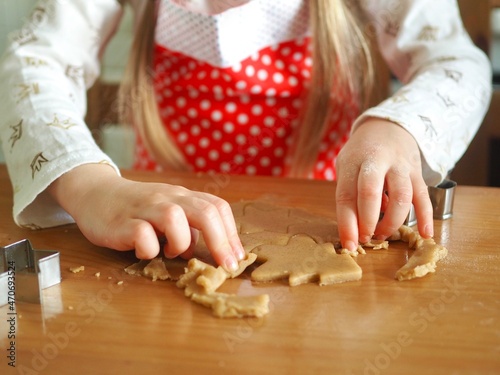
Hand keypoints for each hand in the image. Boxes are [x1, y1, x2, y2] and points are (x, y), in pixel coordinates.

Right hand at [48, 164, 244, 271]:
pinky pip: (142, 234)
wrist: (95, 193)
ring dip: (181, 242)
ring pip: (175, 218)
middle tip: (226, 266)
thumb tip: (209, 250)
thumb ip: (189, 225)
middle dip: (221, 242)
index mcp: (182, 196)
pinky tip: (144, 251)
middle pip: (204, 212)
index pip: (217, 207)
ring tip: (173, 252)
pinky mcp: (122, 222)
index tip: (237, 257)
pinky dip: (149, 249)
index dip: (231, 233)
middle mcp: (167, 198)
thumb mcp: (168, 211)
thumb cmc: (137, 208)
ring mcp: (144, 208)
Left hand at [335, 118, 433, 250]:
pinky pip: (423, 196)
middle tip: (367, 239)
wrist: (388, 126)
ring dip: (392, 221)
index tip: (349, 245)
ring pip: (401, 196)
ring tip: (383, 234)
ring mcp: (399, 166)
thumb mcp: (347, 165)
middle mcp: (376, 161)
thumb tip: (360, 226)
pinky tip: (425, 234)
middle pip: (371, 193)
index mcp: (353, 161)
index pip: (346, 195)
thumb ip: (351, 193)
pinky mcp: (417, 171)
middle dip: (368, 222)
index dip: (347, 224)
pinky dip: (426, 216)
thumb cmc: (361, 153)